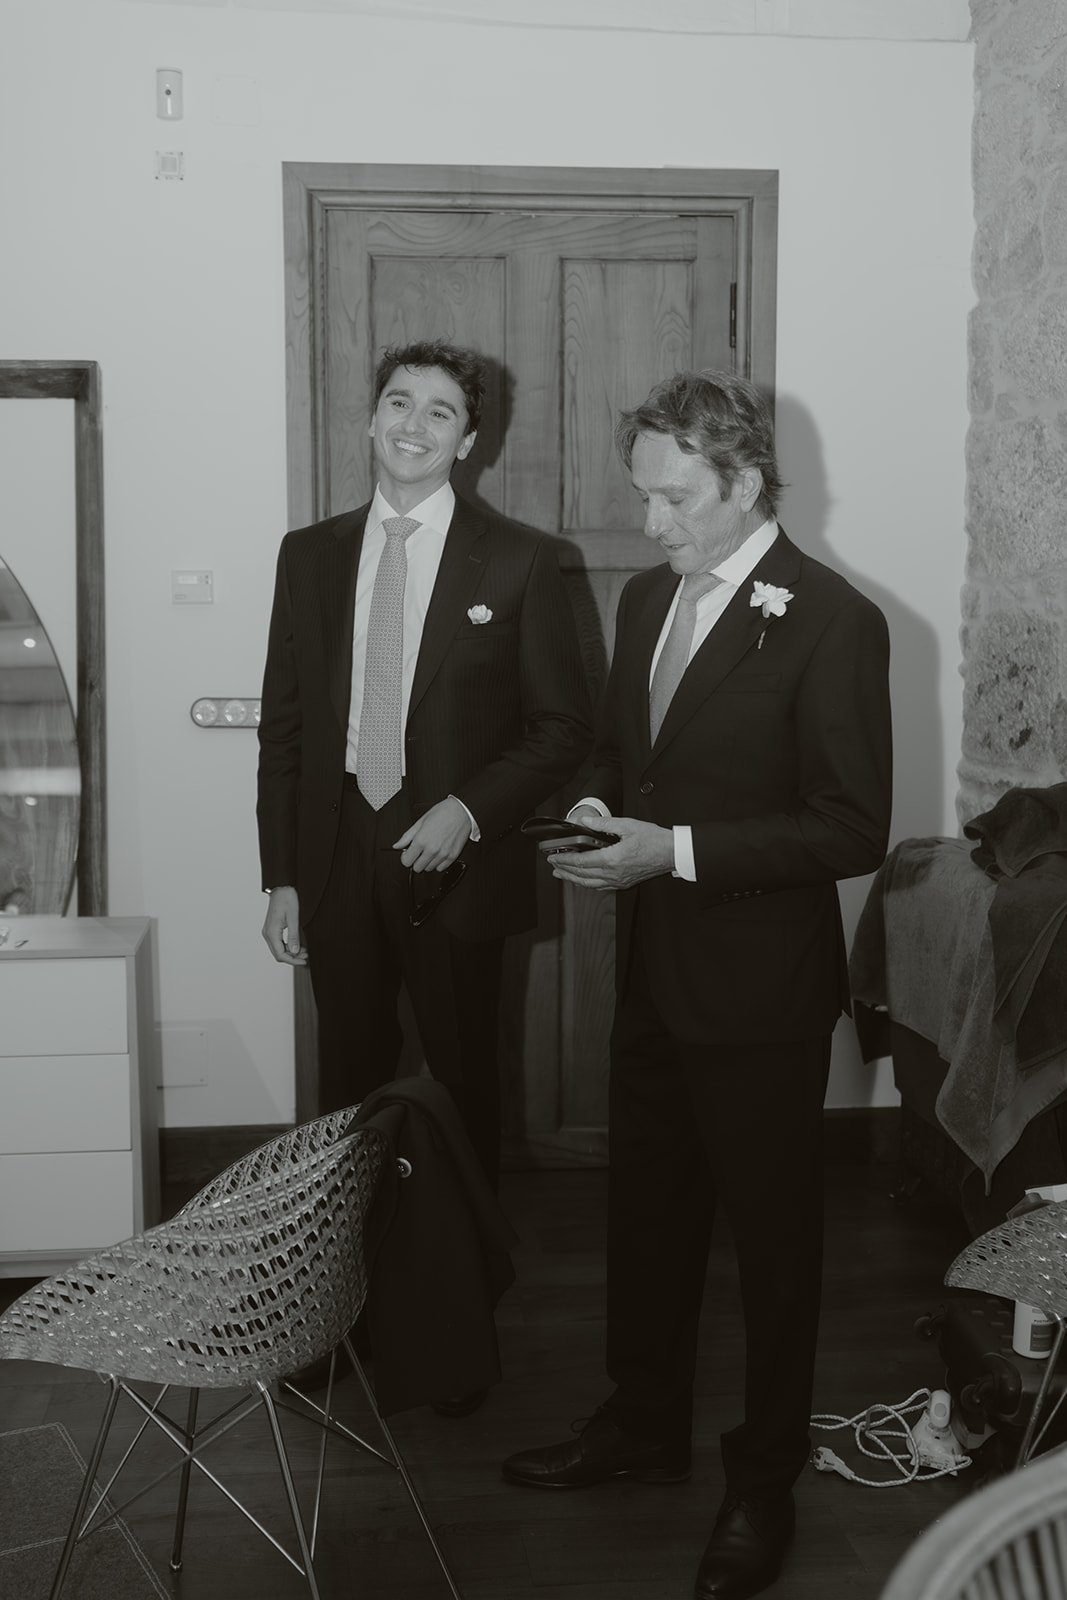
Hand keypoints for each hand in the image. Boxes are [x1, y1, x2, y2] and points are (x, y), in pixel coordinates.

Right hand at [261, 886, 307, 965]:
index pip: (280, 954)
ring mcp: (269, 931)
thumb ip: (294, 936)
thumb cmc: (286, 899)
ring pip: (278, 949)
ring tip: (304, 951)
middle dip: (292, 958)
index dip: (293, 960)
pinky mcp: (272, 929)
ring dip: (291, 952)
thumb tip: (295, 951)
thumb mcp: (293, 918)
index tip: (303, 961)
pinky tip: (297, 945)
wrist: (281, 888)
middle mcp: (267, 934)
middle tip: (306, 957)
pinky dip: (288, 946)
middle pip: (278, 954)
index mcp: (271, 932)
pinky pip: (278, 943)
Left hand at [395, 796, 471, 871]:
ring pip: (429, 869)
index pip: (406, 861)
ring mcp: (443, 854)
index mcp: (421, 840)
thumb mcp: (420, 822)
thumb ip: (407, 836)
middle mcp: (432, 849)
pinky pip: (441, 868)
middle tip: (419, 852)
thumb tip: (397, 845)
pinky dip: (438, 863)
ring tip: (430, 850)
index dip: (405, 857)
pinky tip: (438, 853)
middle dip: (416, 861)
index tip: (408, 853)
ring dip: (427, 862)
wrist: (462, 811)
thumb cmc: (443, 813)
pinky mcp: (452, 856)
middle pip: (417, 868)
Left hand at [547, 815, 674, 889]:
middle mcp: (614, 874)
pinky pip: (601, 886)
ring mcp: (619, 881)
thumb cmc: (654, 840)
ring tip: (562, 875)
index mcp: (613, 859)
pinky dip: (588, 884)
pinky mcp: (624, 883)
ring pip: (590, 884)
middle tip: (553, 866)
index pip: (581, 862)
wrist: (672, 853)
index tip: (553, 856)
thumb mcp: (627, 825)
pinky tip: (584, 880)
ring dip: (573, 880)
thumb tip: (584, 821)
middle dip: (564, 870)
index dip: (564, 859)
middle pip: (582, 875)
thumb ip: (603, 824)